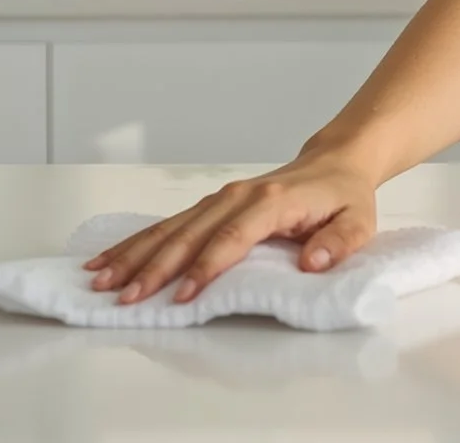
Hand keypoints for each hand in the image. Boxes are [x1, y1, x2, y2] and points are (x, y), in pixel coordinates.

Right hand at [82, 152, 379, 304]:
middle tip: (127, 297)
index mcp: (273, 201)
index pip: (233, 237)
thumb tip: (312, 262)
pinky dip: (138, 242)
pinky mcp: (211, 205)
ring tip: (101, 280)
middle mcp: (239, 196)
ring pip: (170, 228)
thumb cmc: (344, 197)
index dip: (206, 266)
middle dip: (155, 267)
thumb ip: (338, 243)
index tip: (183, 295)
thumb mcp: (358, 221)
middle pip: (190, 234)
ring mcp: (220, 199)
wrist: (334, 162)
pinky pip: (169, 224)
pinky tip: (109, 258)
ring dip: (135, 255)